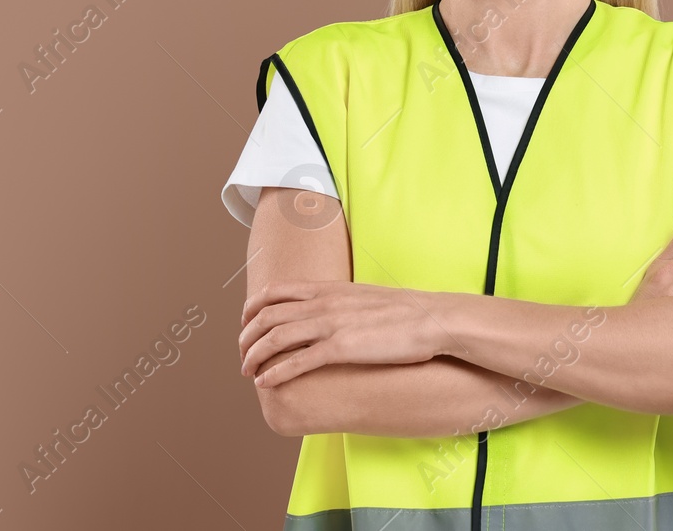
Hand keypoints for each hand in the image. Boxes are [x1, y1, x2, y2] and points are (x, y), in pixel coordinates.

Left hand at [239, 280, 453, 387]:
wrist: (431, 319)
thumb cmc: (402, 312)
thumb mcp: (362, 298)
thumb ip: (338, 303)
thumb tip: (326, 314)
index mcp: (327, 288)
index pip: (274, 292)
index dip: (251, 309)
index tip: (245, 325)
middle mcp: (323, 303)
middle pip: (267, 316)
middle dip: (246, 337)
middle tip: (242, 355)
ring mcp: (331, 325)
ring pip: (275, 339)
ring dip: (255, 357)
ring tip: (247, 373)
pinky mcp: (342, 348)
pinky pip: (297, 361)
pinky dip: (276, 372)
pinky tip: (266, 383)